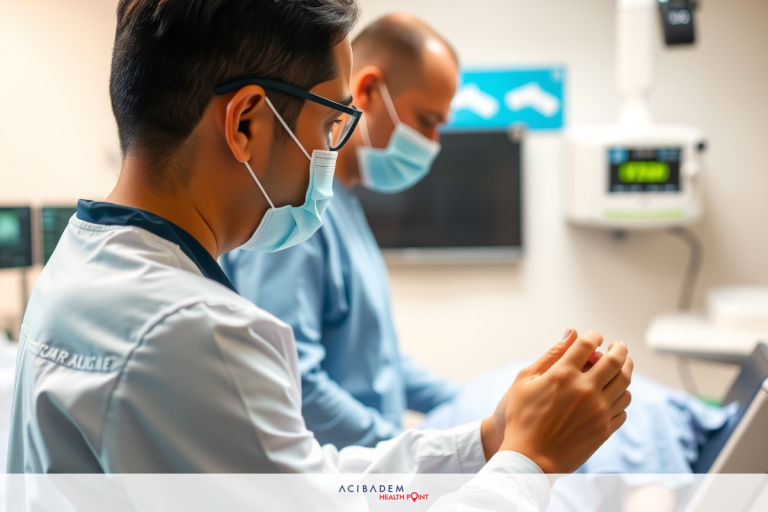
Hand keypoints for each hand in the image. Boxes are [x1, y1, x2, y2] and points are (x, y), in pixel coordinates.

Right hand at [481, 329, 632, 472]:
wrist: (530, 459)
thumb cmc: (522, 418)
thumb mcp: (526, 380)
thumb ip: (551, 354)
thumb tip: (572, 332)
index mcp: (563, 374)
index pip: (589, 344)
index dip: (595, 336)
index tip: (596, 337)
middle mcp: (585, 389)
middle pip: (616, 360)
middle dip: (620, 349)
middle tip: (619, 346)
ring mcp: (598, 411)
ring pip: (625, 384)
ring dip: (626, 371)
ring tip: (621, 368)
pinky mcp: (604, 429)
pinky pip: (623, 408)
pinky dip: (621, 397)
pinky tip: (613, 396)